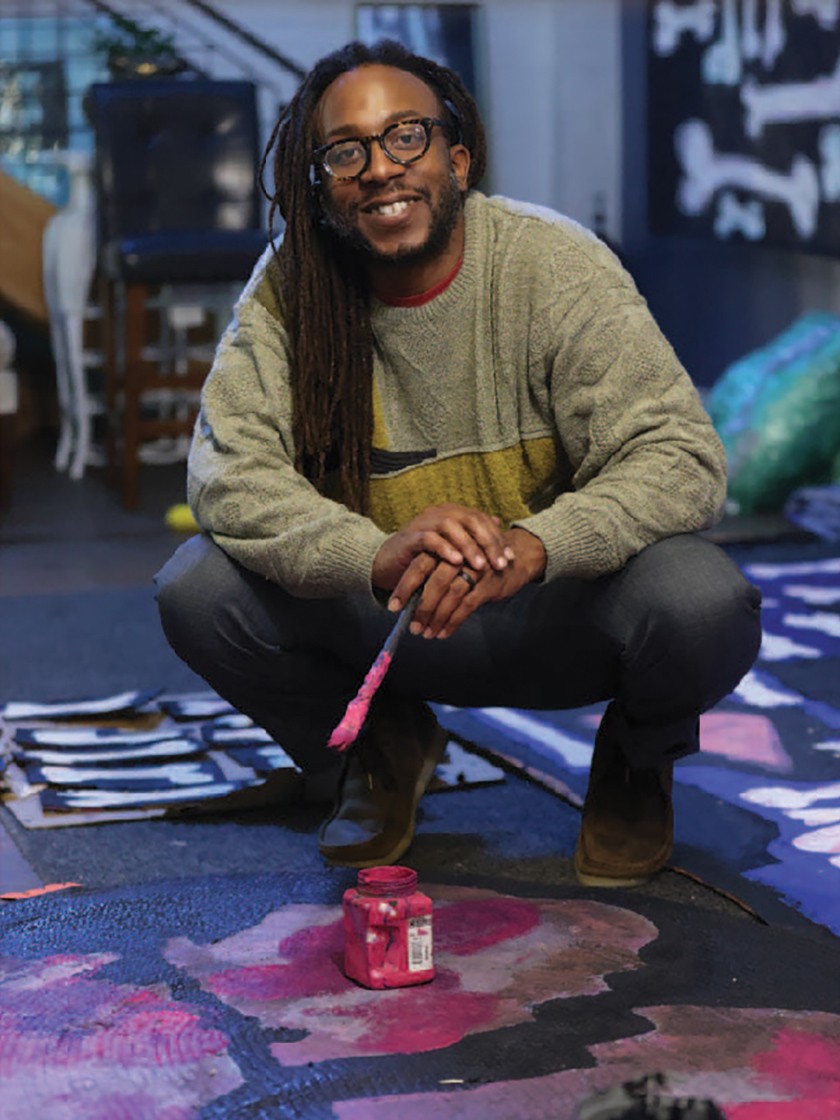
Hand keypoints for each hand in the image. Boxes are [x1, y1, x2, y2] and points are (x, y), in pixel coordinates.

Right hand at [371, 503, 514, 593]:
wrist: (389, 563)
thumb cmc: (425, 557)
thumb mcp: (453, 547)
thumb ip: (474, 535)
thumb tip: (499, 522)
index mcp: (453, 514)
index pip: (481, 520)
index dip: (497, 538)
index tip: (509, 559)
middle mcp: (440, 513)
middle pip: (470, 520)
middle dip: (487, 542)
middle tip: (499, 564)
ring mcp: (424, 522)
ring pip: (451, 526)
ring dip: (468, 546)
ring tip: (480, 566)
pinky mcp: (410, 536)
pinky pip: (429, 538)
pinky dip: (444, 549)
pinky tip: (456, 562)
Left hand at [398, 527, 546, 638]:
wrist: (517, 554)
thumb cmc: (481, 559)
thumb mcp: (457, 559)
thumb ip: (437, 573)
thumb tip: (413, 599)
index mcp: (447, 547)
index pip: (419, 566)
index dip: (405, 587)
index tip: (393, 606)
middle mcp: (459, 556)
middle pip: (433, 582)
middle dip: (420, 607)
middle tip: (412, 626)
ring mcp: (475, 569)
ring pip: (450, 596)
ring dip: (436, 618)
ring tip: (426, 633)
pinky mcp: (489, 584)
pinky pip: (466, 606)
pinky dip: (453, 622)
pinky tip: (443, 633)